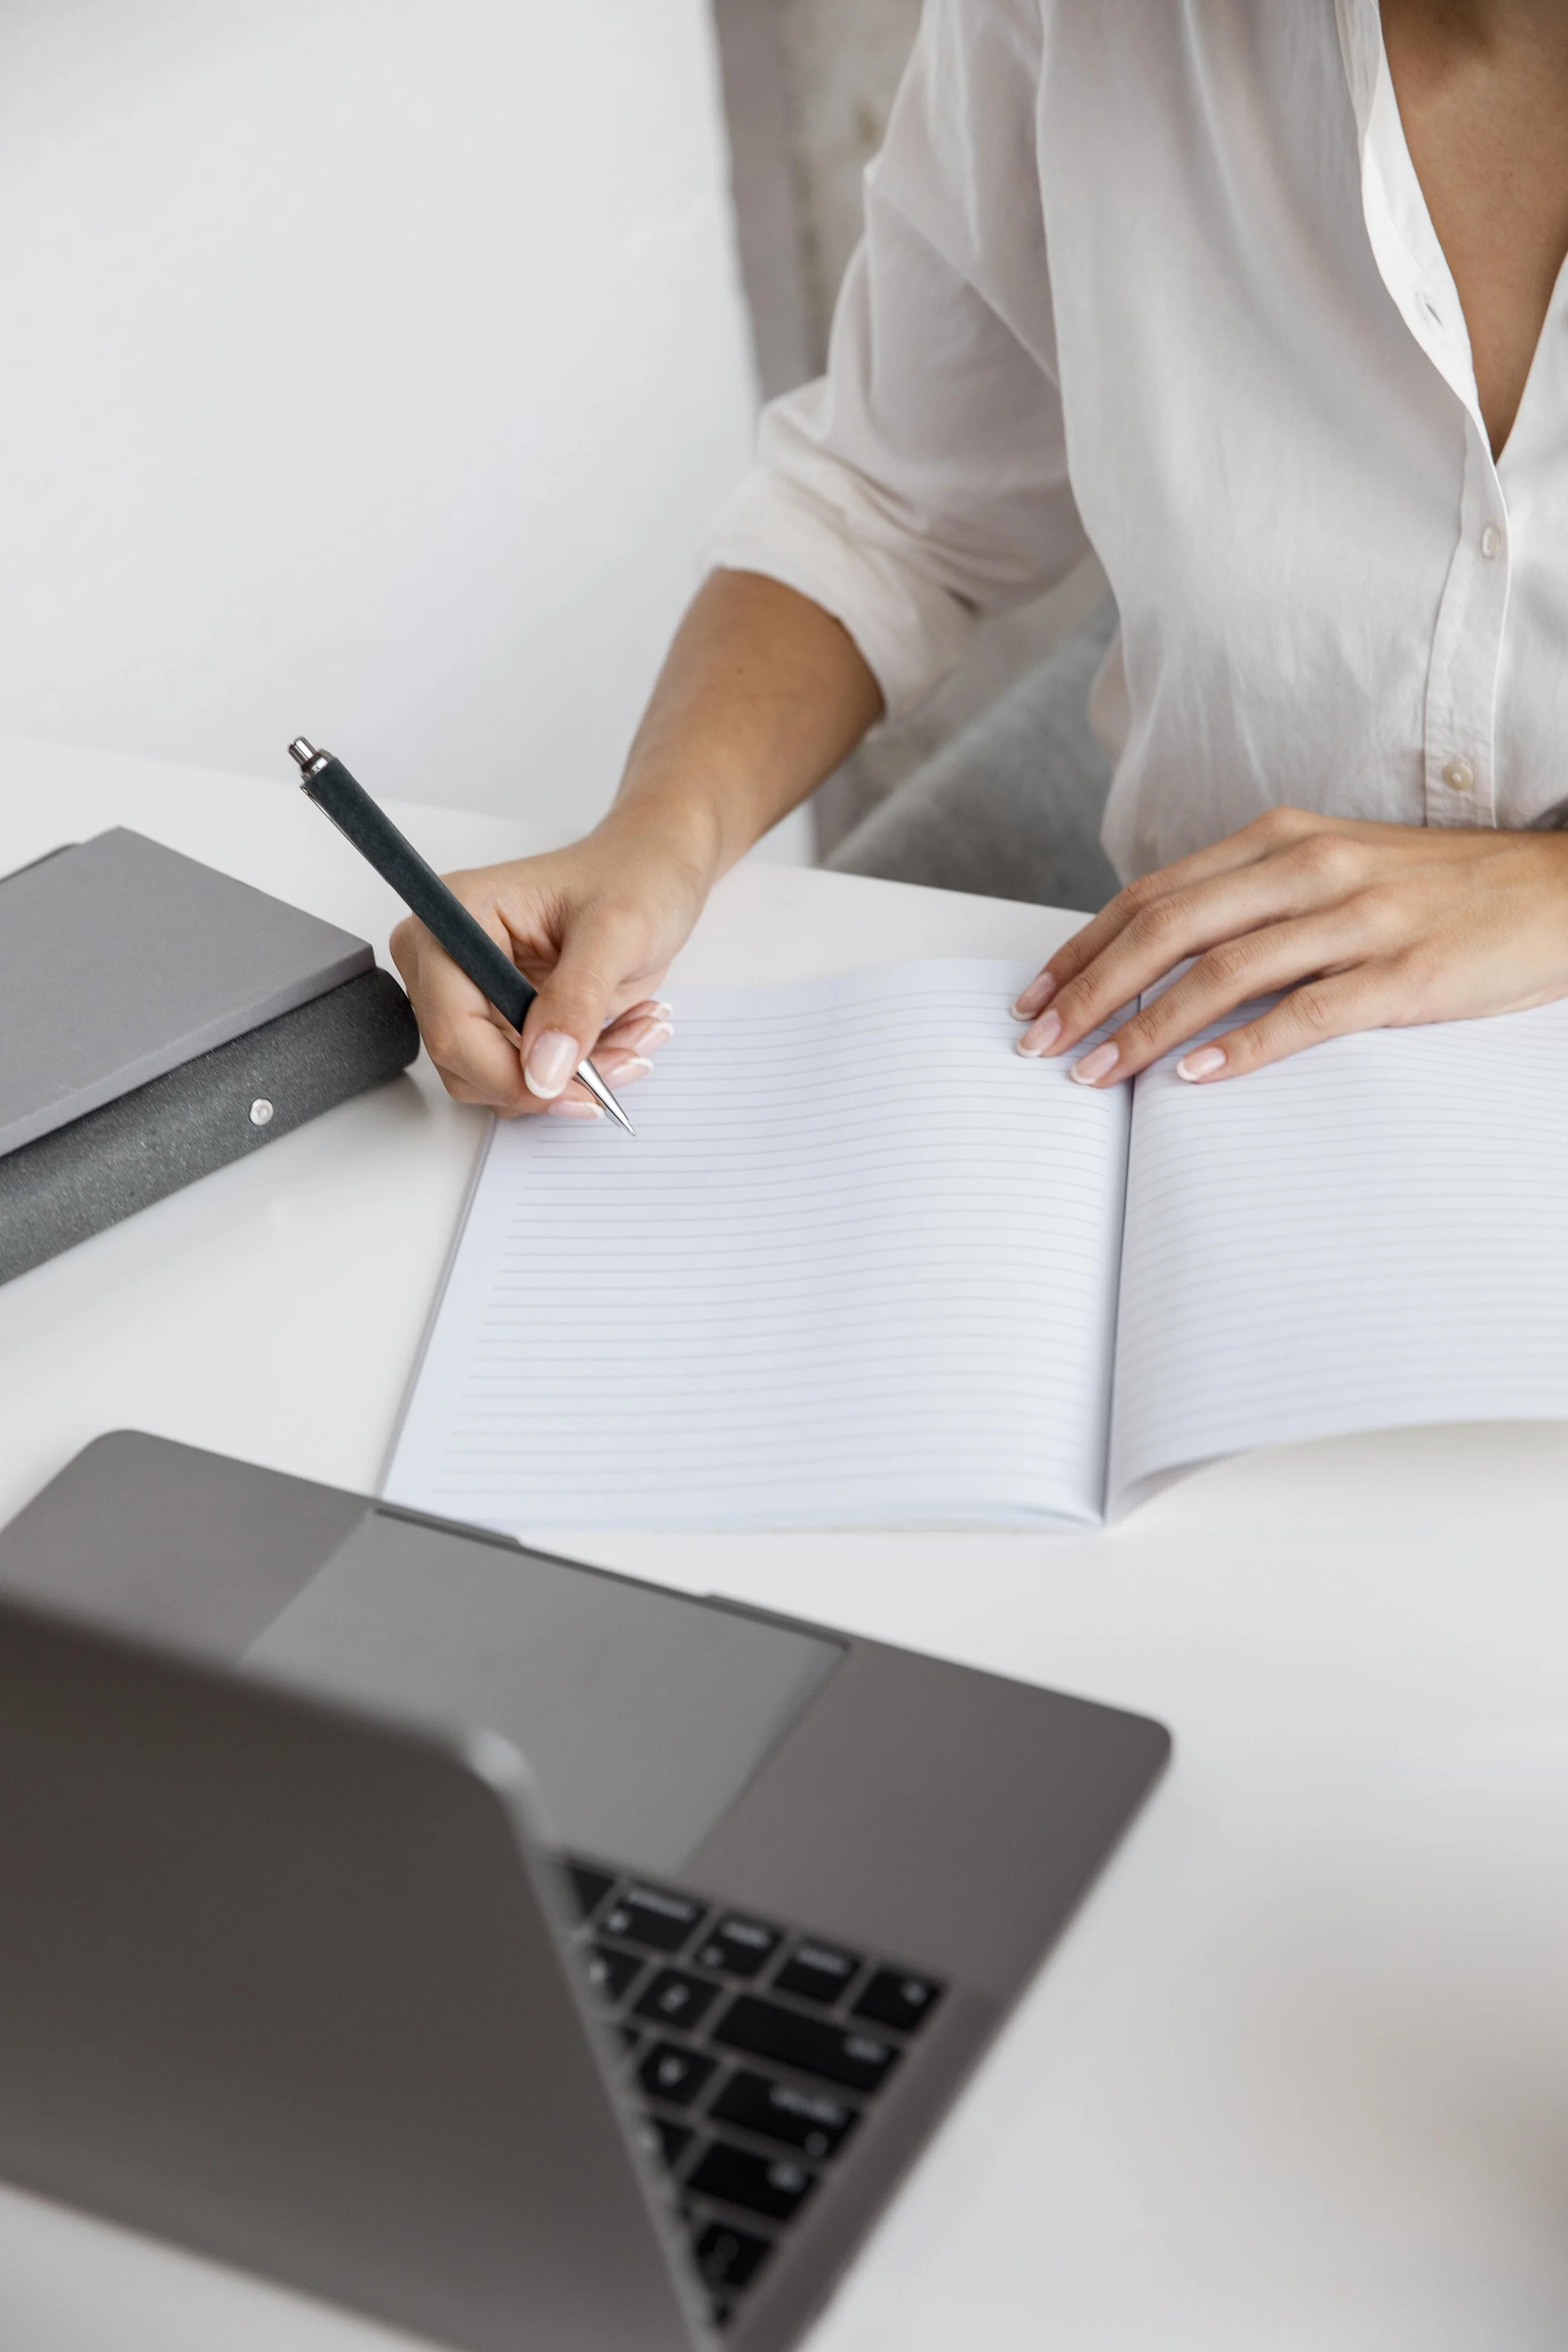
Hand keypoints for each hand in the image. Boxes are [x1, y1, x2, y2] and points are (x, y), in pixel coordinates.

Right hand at [390, 819, 710, 1116]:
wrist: (652, 873)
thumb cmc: (633, 878)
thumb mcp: (617, 931)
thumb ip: (577, 1000)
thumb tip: (542, 1073)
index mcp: (456, 917)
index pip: (452, 1025)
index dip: (508, 1072)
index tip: (575, 1088)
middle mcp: (448, 960)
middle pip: (467, 1063)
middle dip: (550, 1079)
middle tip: (626, 1059)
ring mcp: (471, 994)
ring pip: (499, 1080)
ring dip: (573, 1079)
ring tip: (635, 1033)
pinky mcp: (499, 1020)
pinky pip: (526, 1076)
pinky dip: (579, 1072)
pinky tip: (624, 1031)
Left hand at [1012, 807, 1567, 1084]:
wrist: (1558, 892)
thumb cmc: (1435, 895)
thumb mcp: (1331, 874)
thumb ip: (1251, 905)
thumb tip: (1157, 960)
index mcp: (1281, 839)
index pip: (1153, 895)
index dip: (1083, 947)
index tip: (1034, 996)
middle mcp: (1310, 867)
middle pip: (1168, 929)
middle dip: (1089, 989)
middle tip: (1037, 1042)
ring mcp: (1358, 919)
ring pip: (1221, 971)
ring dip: (1145, 1026)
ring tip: (1094, 1072)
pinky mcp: (1403, 974)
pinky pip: (1305, 1012)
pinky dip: (1242, 1047)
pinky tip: (1194, 1079)